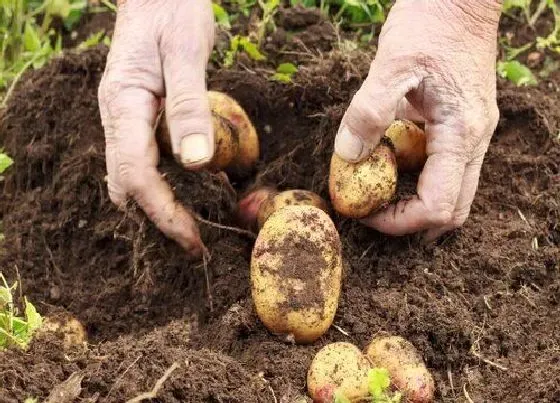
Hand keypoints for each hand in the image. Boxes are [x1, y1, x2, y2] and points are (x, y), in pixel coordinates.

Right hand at [98, 0, 214, 256]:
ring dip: (158, 206)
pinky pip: (142, 161)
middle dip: (158, 218)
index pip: (134, 174)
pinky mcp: (137, 118)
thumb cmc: (172, 12)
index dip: (162, 212)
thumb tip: (195, 161)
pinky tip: (190, 191)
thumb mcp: (186, 53)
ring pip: (130, 177)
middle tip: (195, 243)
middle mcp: (116, 117)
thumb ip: (189, 106)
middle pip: (126, 184)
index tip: (193, 239)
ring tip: (194, 227)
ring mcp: (123, 118)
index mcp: (123, 103)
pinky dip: (162, 186)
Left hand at [334, 0, 501, 241]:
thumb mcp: (391, 64)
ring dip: (412, 200)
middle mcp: (474, 140)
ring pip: (449, 190)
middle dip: (409, 220)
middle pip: (451, 209)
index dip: (399, 220)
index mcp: (462, 133)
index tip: (363, 210)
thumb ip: (368, 112)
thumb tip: (348, 158)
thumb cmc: (430, 24)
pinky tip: (387, 159)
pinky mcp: (462, 125)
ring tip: (374, 187)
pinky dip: (414, 176)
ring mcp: (472, 134)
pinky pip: (442, 166)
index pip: (438, 206)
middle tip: (369, 209)